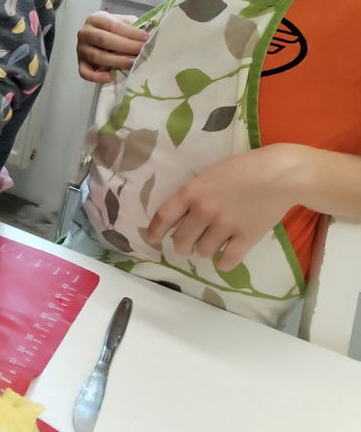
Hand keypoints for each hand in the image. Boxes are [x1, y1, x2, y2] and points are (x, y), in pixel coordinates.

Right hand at [76, 11, 148, 83]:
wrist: (104, 37)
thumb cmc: (117, 31)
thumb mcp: (125, 22)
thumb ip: (133, 26)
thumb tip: (149, 34)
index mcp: (95, 19)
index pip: (112, 25)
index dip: (130, 32)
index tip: (146, 38)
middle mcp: (84, 33)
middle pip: (103, 40)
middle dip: (125, 46)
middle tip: (141, 51)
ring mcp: (80, 49)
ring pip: (96, 56)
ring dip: (116, 61)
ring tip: (132, 63)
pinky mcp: (80, 63)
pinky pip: (84, 72)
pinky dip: (96, 77)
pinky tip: (109, 77)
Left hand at [145, 146, 298, 270]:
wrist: (280, 174)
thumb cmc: (243, 169)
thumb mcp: (209, 175)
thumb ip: (193, 194)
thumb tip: (179, 216)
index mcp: (191, 192)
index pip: (164, 217)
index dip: (154, 231)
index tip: (152, 240)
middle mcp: (204, 210)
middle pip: (181, 241)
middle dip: (183, 245)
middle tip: (189, 243)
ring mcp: (225, 225)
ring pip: (203, 252)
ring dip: (205, 250)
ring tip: (214, 242)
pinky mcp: (247, 237)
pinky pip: (227, 261)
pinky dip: (224, 262)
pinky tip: (227, 255)